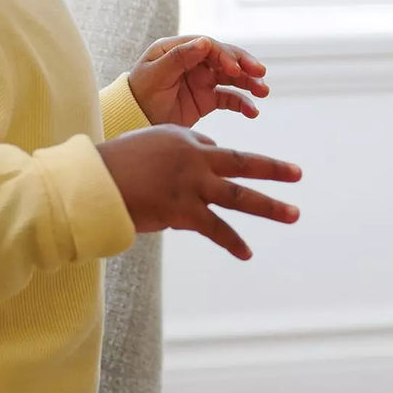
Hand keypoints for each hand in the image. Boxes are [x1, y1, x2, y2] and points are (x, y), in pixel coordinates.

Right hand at [99, 125, 300, 259]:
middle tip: (299, 174)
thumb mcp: (151, 145)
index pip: (216, 150)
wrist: (93, 182)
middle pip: (243, 163)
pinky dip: (232, 242)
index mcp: (187, 141)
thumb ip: (176, 152)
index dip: (216, 163)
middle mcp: (196, 160)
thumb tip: (197, 163)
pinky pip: (214, 229)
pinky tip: (247, 252)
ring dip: (269, 206)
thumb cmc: (116, 164)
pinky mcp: (182, 211)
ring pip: (239, 196)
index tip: (206, 174)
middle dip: (274, 169)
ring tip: (294, 214)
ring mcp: (192, 186)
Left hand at [128, 35, 269, 128]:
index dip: (224, 55)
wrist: (131, 122)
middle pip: (225, 58)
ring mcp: (201, 80)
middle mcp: (193, 62)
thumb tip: (205, 42)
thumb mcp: (155, 76)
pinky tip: (252, 111)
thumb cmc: (137, 96)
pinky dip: (243, 104)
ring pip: (232, 78)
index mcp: (177, 49)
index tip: (235, 69)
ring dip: (249, 82)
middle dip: (244, 65)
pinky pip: (229, 98)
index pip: (208, 47)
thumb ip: (179, 58)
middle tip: (260, 73)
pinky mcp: (206, 99)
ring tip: (263, 91)